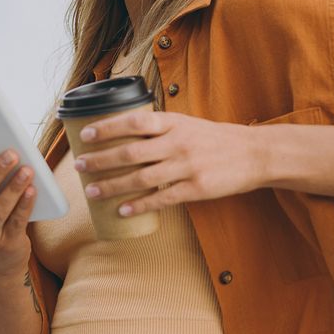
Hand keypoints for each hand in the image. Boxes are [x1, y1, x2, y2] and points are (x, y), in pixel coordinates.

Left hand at [73, 112, 262, 216]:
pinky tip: (122, 211)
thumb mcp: (189, 124)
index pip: (134, 122)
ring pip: (141, 178)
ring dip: (113, 186)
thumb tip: (126, 132)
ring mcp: (187, 166)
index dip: (107, 128)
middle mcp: (178, 143)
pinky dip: (139, 205)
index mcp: (175, 123)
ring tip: (92, 192)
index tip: (86, 135)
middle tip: (79, 166)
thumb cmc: (217, 139)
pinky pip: (162, 199)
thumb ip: (161, 128)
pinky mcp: (196, 188)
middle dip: (100, 160)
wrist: (254, 154)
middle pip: (131, 152)